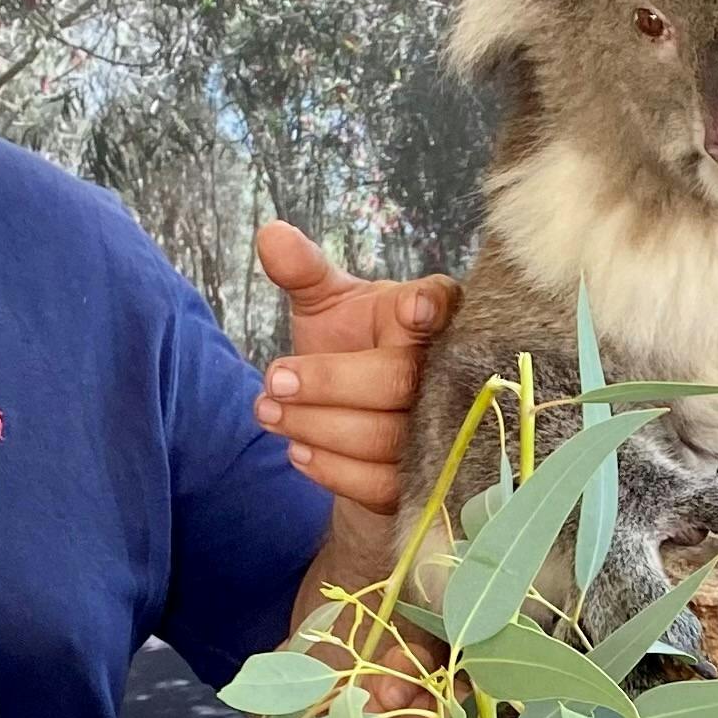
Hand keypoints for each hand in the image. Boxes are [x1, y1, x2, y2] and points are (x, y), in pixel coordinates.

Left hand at [253, 220, 460, 513]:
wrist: (364, 422)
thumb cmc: (353, 348)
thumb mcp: (328, 304)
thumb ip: (304, 271)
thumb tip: (271, 234)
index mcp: (433, 314)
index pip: (443, 306)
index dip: (432, 310)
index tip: (413, 310)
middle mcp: (449, 372)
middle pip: (400, 381)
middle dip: (330, 382)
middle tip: (272, 381)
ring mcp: (443, 431)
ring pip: (385, 437)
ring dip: (317, 427)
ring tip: (269, 413)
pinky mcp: (425, 480)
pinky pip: (380, 483)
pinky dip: (332, 469)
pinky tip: (297, 451)